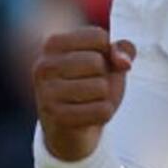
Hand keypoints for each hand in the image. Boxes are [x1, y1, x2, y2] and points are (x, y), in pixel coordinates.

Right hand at [31, 26, 135, 161]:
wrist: (72, 131)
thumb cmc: (90, 86)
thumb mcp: (109, 62)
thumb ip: (122, 50)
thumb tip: (124, 62)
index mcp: (53, 43)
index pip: (98, 37)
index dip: (107, 53)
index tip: (93, 65)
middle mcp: (44, 66)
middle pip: (97, 62)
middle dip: (104, 77)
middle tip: (90, 87)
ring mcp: (46, 92)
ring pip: (101, 87)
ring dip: (104, 97)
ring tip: (88, 101)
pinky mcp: (57, 117)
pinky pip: (102, 110)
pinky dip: (104, 114)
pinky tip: (89, 116)